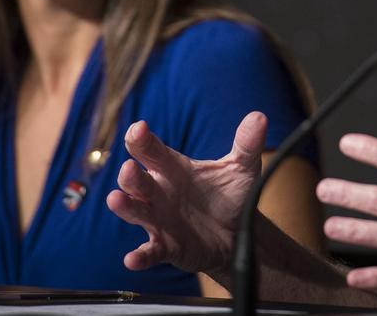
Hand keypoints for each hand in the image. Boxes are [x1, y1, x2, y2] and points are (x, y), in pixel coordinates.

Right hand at [106, 111, 267, 276]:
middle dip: (130, 175)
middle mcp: (160, 192)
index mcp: (174, 168)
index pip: (152, 150)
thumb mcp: (241, 168)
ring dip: (125, 207)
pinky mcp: (165, 246)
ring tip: (117, 200)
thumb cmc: (230, 196)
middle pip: (137, 181)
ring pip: (135, 211)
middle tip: (130, 169)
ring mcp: (159, 219)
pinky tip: (133, 259)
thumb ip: (247, 144)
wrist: (238, 233)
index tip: (138, 129)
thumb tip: (259, 117)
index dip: (141, 140)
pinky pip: (149, 252)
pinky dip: (140, 256)